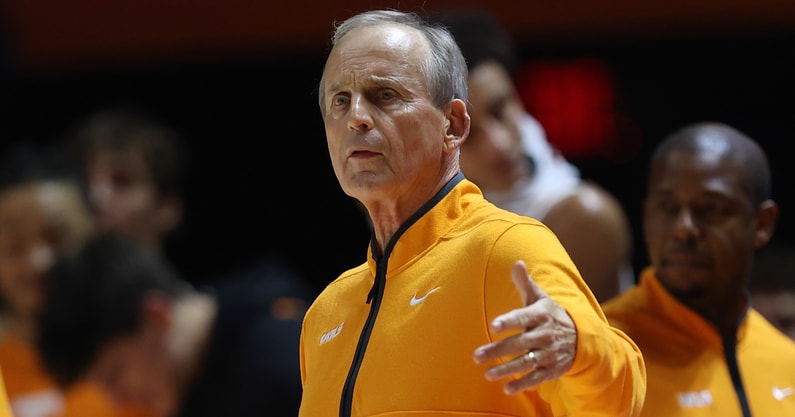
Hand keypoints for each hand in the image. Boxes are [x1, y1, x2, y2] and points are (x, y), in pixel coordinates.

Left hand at [473, 260, 576, 394]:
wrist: (582, 336)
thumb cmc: (551, 314)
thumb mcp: (540, 298)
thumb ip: (525, 283)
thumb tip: (516, 262)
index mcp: (541, 315)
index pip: (523, 317)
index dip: (509, 321)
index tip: (493, 325)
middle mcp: (545, 335)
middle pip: (519, 343)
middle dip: (498, 351)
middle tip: (476, 356)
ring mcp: (549, 353)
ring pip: (526, 362)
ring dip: (507, 370)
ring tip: (488, 374)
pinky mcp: (553, 369)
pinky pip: (537, 378)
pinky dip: (523, 384)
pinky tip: (507, 388)